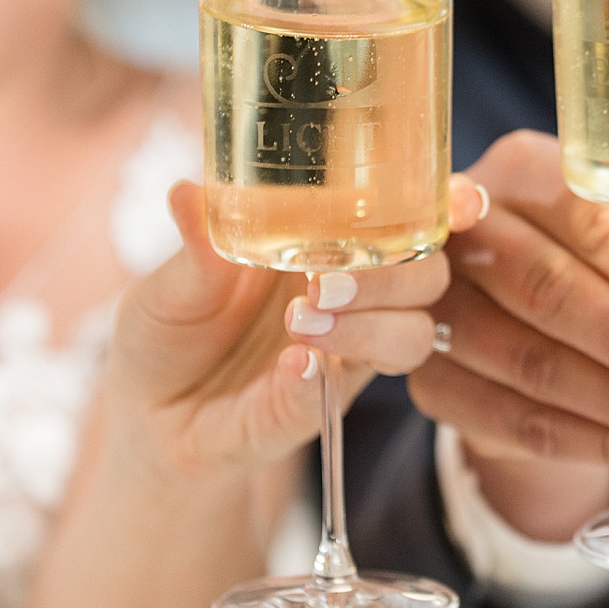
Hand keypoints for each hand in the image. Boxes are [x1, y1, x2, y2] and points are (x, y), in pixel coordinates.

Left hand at [104, 175, 489, 480]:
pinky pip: (344, 390)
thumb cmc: (169, 329)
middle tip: (327, 280)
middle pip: (430, 274)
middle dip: (399, 273)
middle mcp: (356, 293)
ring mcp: (346, 351)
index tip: (464, 201)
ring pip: (412, 335)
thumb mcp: (169, 280)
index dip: (454, 206)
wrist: (144, 414)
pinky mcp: (318, 406)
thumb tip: (189, 193)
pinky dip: (322, 376)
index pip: (413, 217)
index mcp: (332, 241)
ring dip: (370, 326)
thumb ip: (195, 245)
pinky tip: (291, 363)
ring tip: (302, 321)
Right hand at [407, 131, 608, 541]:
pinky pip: (513, 420)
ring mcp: (433, 307)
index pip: (594, 222)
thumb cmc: (605, 267)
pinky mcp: (430, 380)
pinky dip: (590, 445)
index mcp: (523, 171)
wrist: (532, 321)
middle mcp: (463, 229)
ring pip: (530, 362)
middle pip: (550, 291)